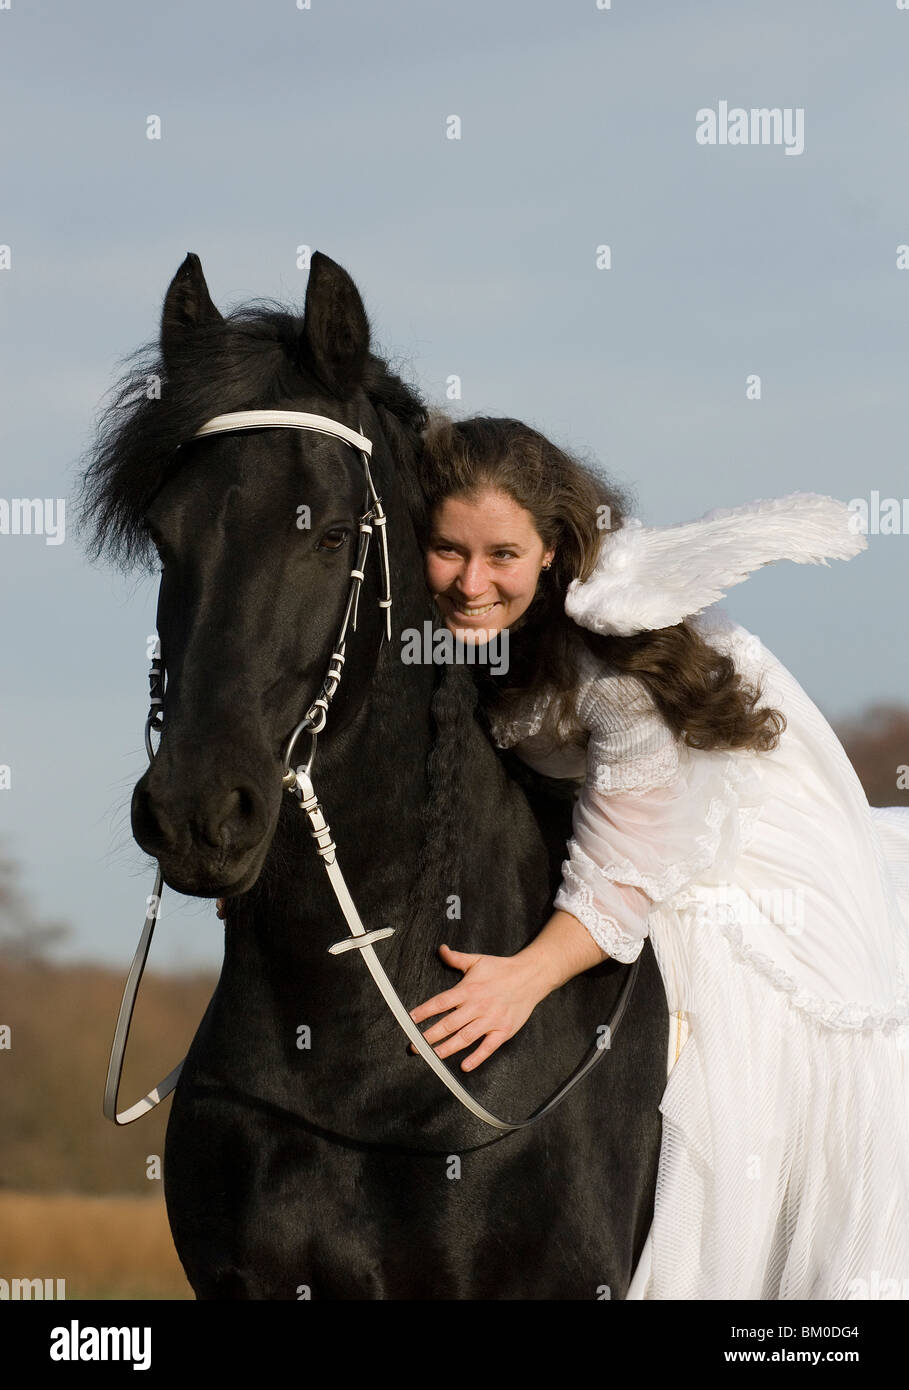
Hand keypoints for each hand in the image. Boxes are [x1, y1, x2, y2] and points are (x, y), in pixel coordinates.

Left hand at [407, 943, 546, 1071]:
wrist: (531, 976)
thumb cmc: (502, 969)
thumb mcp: (477, 960)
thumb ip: (456, 958)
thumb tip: (441, 950)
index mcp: (469, 989)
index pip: (441, 1002)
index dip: (424, 1012)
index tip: (411, 1020)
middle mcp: (478, 1006)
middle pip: (449, 1023)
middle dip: (430, 1036)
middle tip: (415, 1046)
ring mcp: (491, 1019)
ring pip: (465, 1037)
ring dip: (447, 1048)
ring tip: (432, 1056)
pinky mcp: (503, 1030)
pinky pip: (488, 1047)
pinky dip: (477, 1057)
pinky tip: (465, 1065)